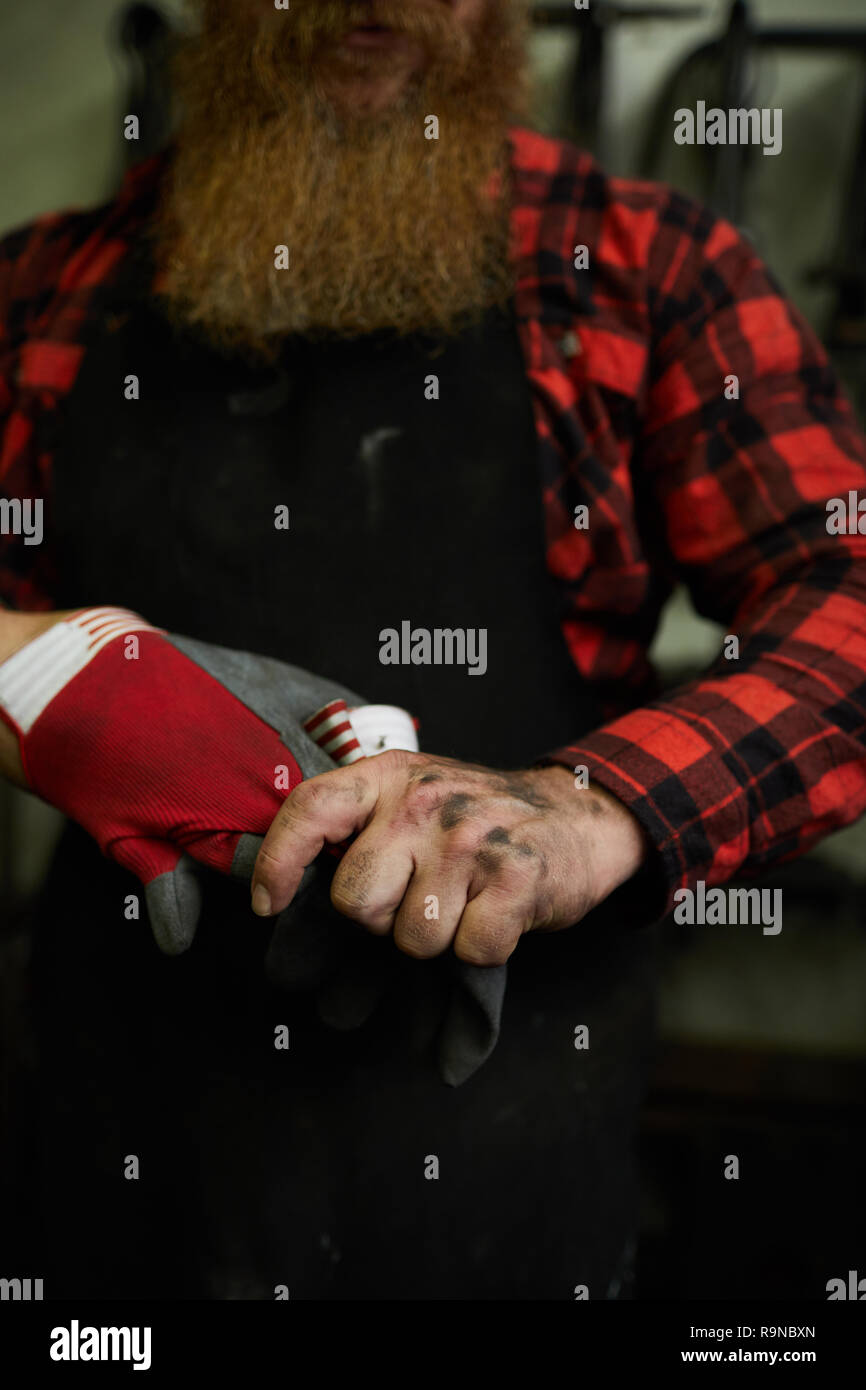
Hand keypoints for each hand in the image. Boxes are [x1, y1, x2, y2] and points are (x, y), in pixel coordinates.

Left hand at [251, 752, 648, 964]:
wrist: (578, 815)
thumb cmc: (478, 819)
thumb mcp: (414, 793)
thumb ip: (358, 822)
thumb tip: (281, 884)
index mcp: (391, 776)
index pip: (311, 810)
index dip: (280, 864)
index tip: (270, 905)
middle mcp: (426, 800)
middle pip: (356, 902)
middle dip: (382, 919)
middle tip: (418, 898)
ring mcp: (472, 837)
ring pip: (414, 938)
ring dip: (439, 937)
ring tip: (464, 900)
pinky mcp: (517, 875)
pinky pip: (470, 950)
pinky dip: (485, 947)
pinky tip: (497, 912)